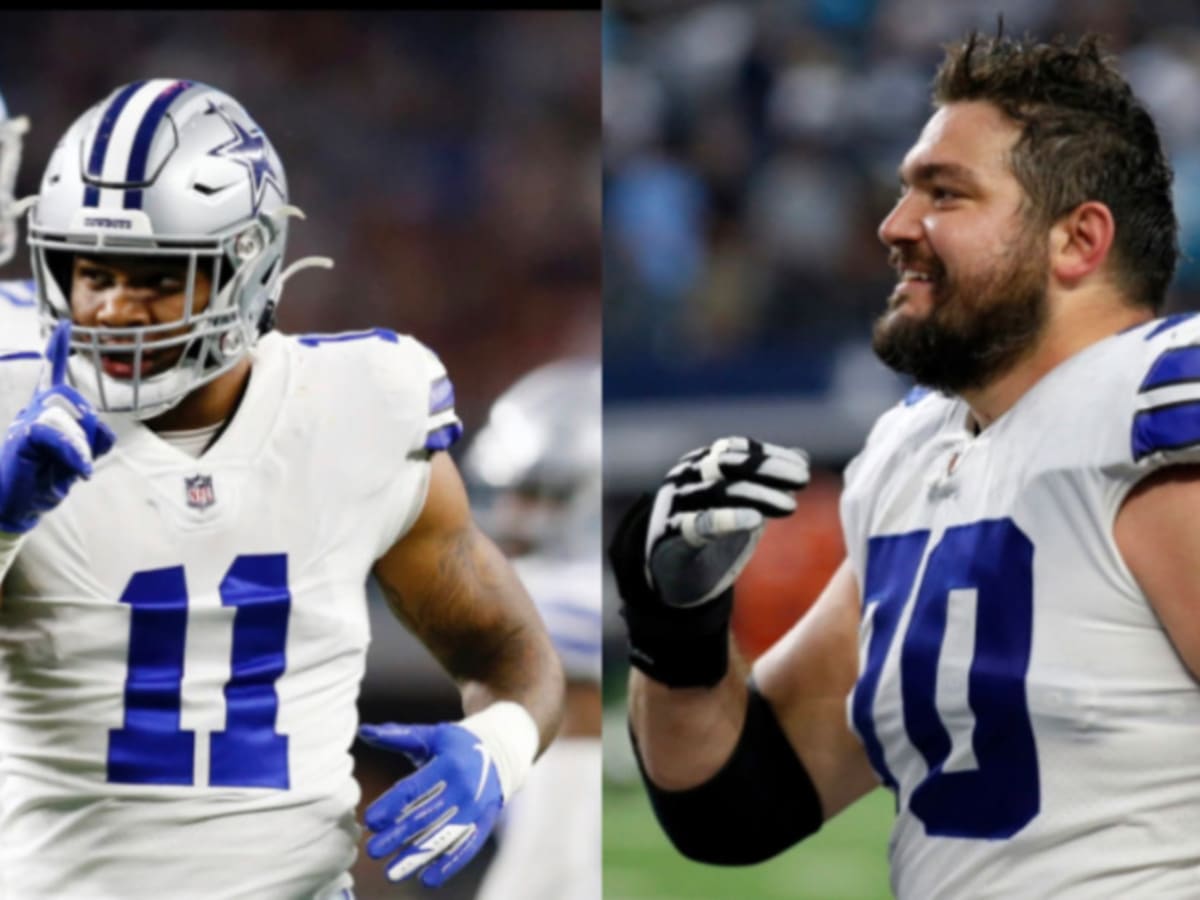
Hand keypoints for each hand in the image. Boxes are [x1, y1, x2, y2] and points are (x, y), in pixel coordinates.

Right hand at [0, 321, 114, 532]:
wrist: (16, 505)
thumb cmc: (45, 480)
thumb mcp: (77, 459)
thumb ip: (93, 441)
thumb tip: (102, 430)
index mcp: (47, 412)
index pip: (53, 376)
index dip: (57, 351)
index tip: (65, 326)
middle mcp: (35, 411)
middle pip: (75, 402)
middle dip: (89, 431)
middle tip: (80, 458)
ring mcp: (26, 421)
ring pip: (68, 419)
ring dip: (80, 448)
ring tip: (72, 468)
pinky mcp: (22, 437)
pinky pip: (55, 434)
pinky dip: (73, 455)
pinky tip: (80, 471)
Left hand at [359, 721, 503, 888]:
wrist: (502, 752)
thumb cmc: (456, 745)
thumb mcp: (431, 736)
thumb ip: (398, 736)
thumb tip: (365, 731)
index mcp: (449, 764)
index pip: (415, 788)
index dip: (392, 805)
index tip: (370, 820)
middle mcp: (465, 787)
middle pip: (426, 816)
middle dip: (397, 836)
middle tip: (372, 850)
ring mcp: (476, 808)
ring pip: (443, 837)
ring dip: (417, 856)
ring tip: (391, 873)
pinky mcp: (484, 823)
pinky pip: (466, 848)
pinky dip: (448, 865)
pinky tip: (427, 879)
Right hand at [645, 436, 808, 606]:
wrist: (676, 576)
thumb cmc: (713, 534)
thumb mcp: (744, 504)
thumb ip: (768, 480)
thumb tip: (801, 456)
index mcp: (700, 463)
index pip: (738, 449)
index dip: (772, 455)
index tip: (804, 469)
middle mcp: (684, 476)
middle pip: (728, 463)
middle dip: (768, 468)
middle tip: (803, 479)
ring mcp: (673, 504)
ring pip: (717, 491)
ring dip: (758, 495)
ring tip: (790, 506)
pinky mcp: (669, 536)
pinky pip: (697, 524)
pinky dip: (726, 519)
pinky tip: (754, 520)